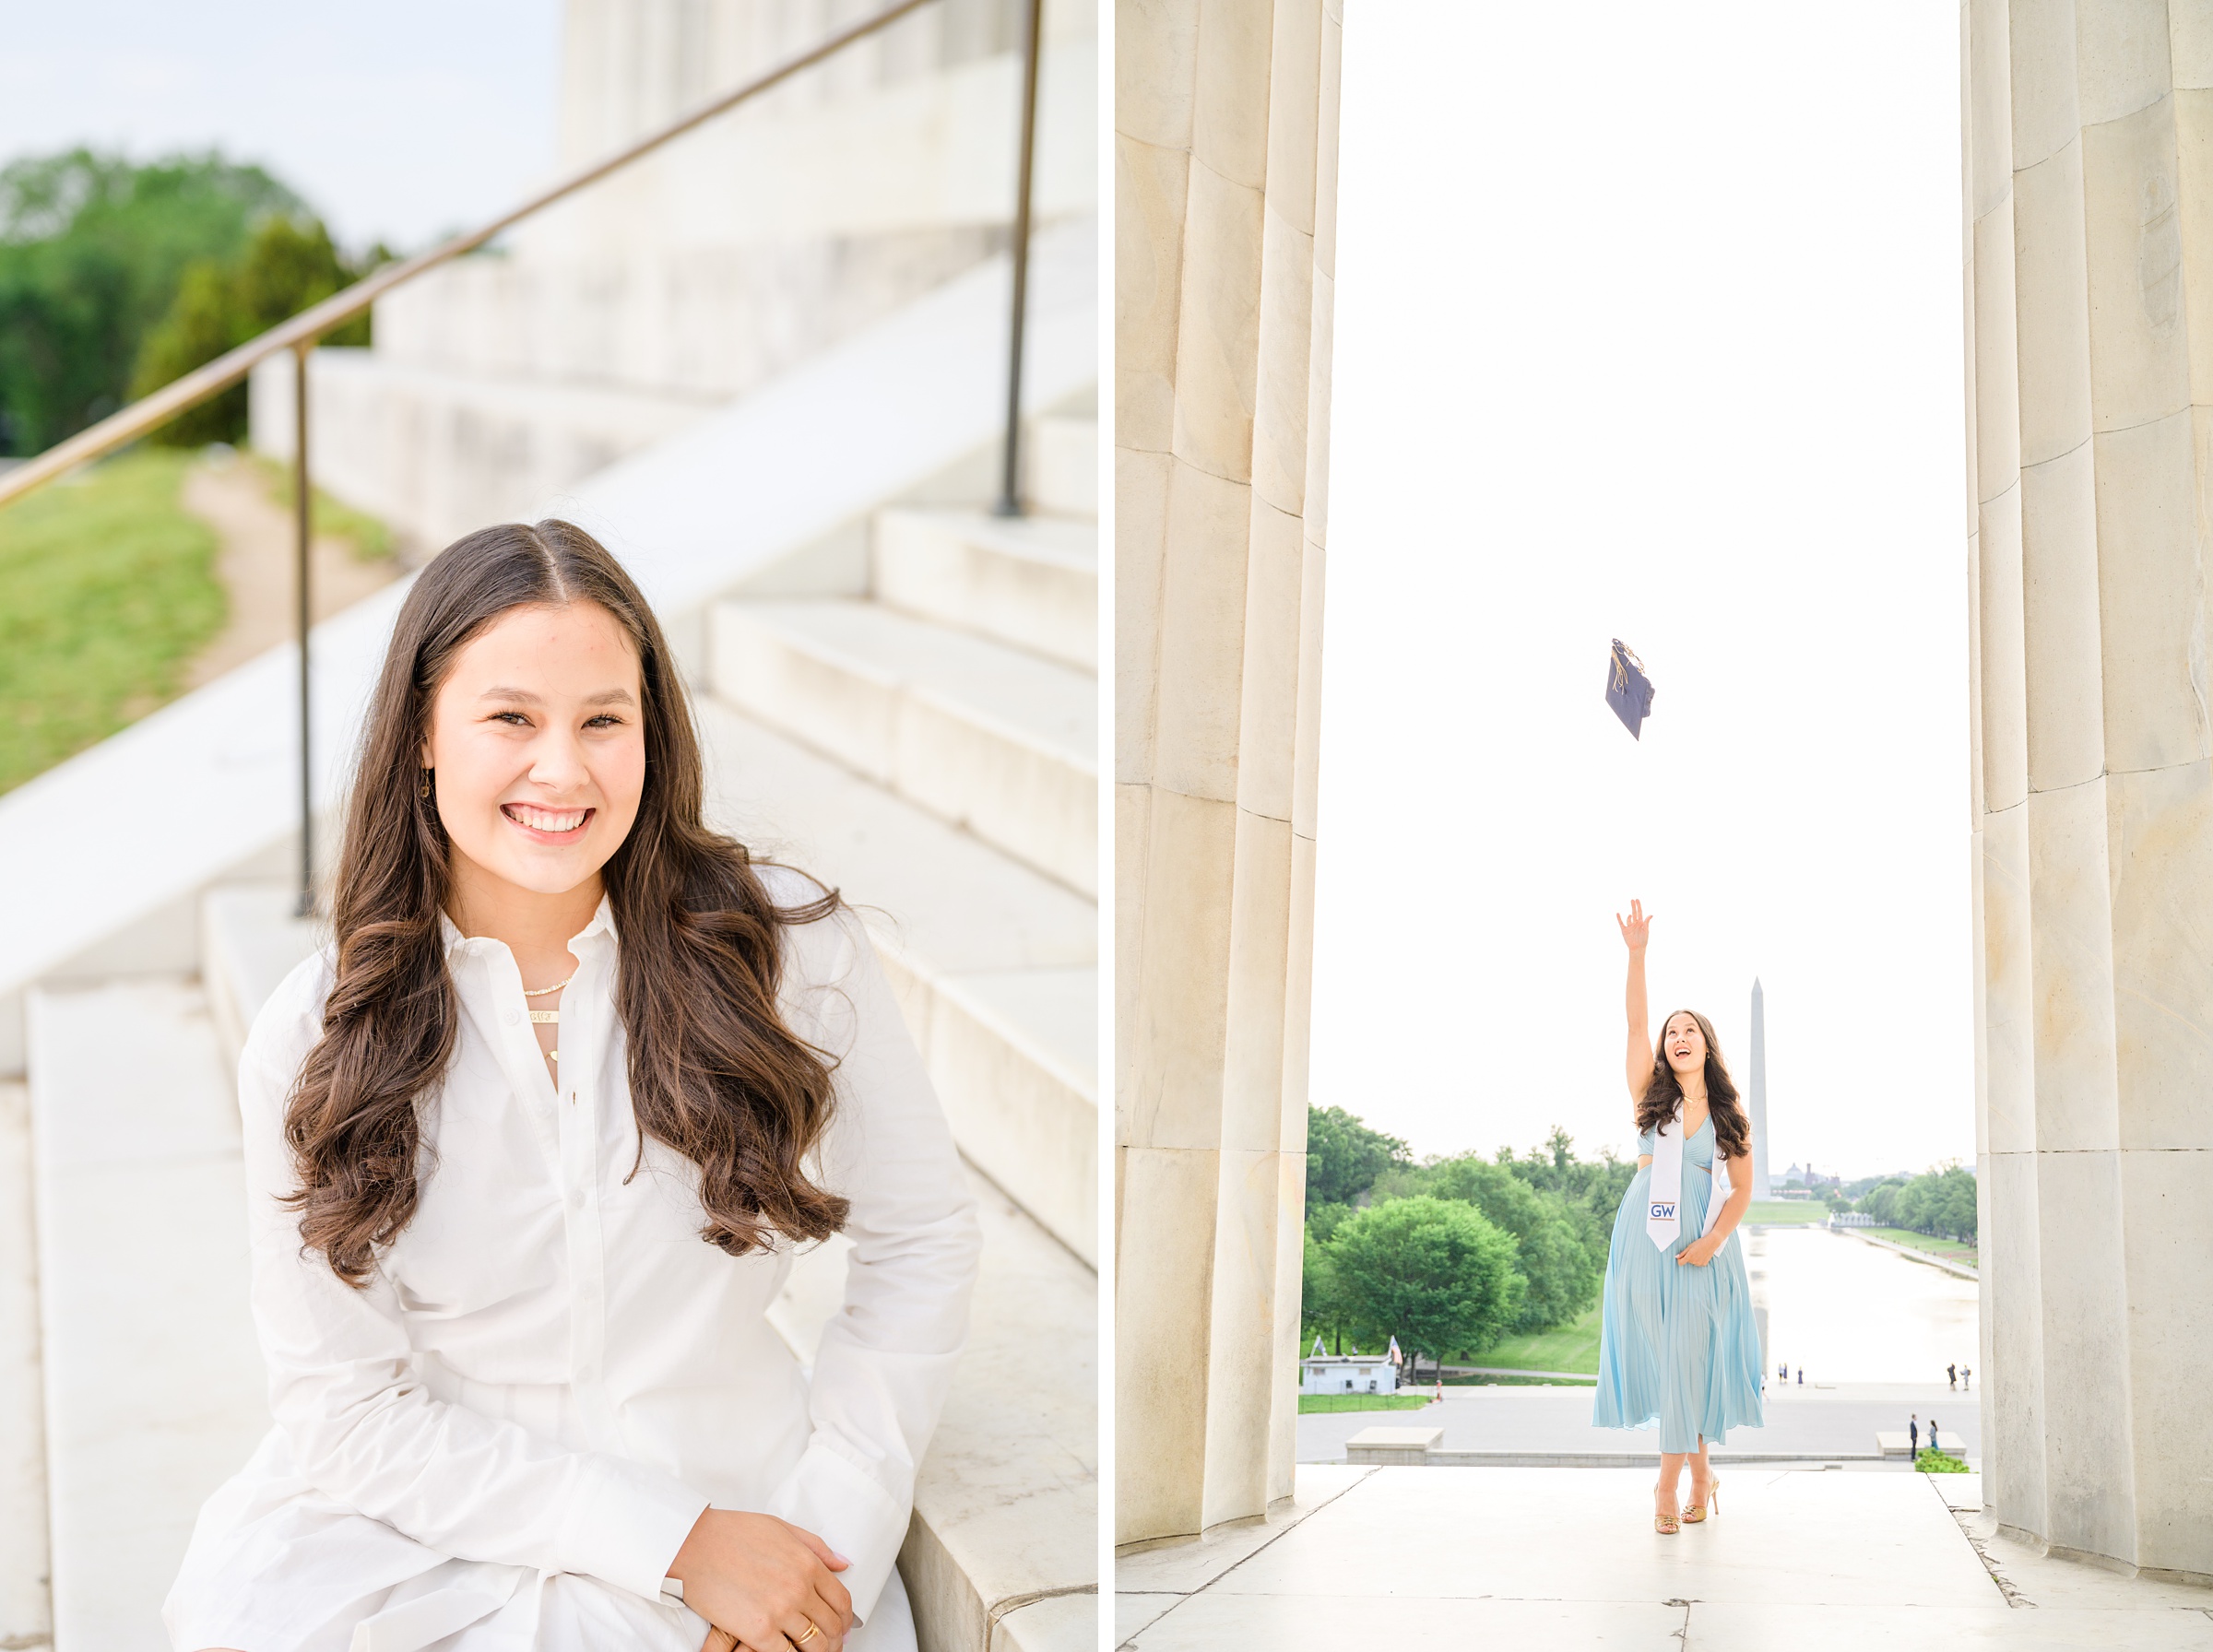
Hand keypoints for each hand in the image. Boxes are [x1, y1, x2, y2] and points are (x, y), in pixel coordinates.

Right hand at [671, 1510, 852, 1651]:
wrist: (693, 1545)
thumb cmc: (732, 1533)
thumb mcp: (781, 1528)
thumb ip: (816, 1547)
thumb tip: (843, 1563)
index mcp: (807, 1563)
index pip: (842, 1599)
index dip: (846, 1617)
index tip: (843, 1625)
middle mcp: (799, 1588)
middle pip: (832, 1624)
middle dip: (836, 1638)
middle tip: (832, 1644)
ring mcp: (780, 1612)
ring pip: (814, 1644)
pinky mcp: (758, 1631)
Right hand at [1616, 899, 1651, 951]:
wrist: (1637, 948)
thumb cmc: (1643, 940)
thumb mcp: (1646, 930)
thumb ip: (1647, 922)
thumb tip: (1651, 915)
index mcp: (1641, 923)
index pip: (1640, 912)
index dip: (1639, 906)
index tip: (1637, 900)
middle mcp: (1635, 923)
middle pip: (1634, 913)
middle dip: (1633, 906)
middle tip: (1632, 899)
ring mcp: (1629, 926)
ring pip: (1628, 918)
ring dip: (1629, 916)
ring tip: (1630, 916)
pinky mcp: (1624, 930)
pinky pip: (1621, 923)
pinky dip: (1619, 918)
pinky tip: (1618, 913)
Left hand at [1676, 1237, 1716, 1267]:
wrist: (1711, 1243)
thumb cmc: (1700, 1243)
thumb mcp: (1690, 1246)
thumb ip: (1682, 1253)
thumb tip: (1676, 1257)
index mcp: (1690, 1256)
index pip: (1680, 1263)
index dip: (1679, 1260)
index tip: (1680, 1257)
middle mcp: (1694, 1261)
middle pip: (1687, 1261)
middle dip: (1688, 1257)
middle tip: (1693, 1250)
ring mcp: (1699, 1263)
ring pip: (1693, 1262)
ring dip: (1693, 1258)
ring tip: (1698, 1252)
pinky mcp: (1704, 1264)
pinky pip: (1698, 1263)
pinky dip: (1698, 1260)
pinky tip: (1702, 1254)